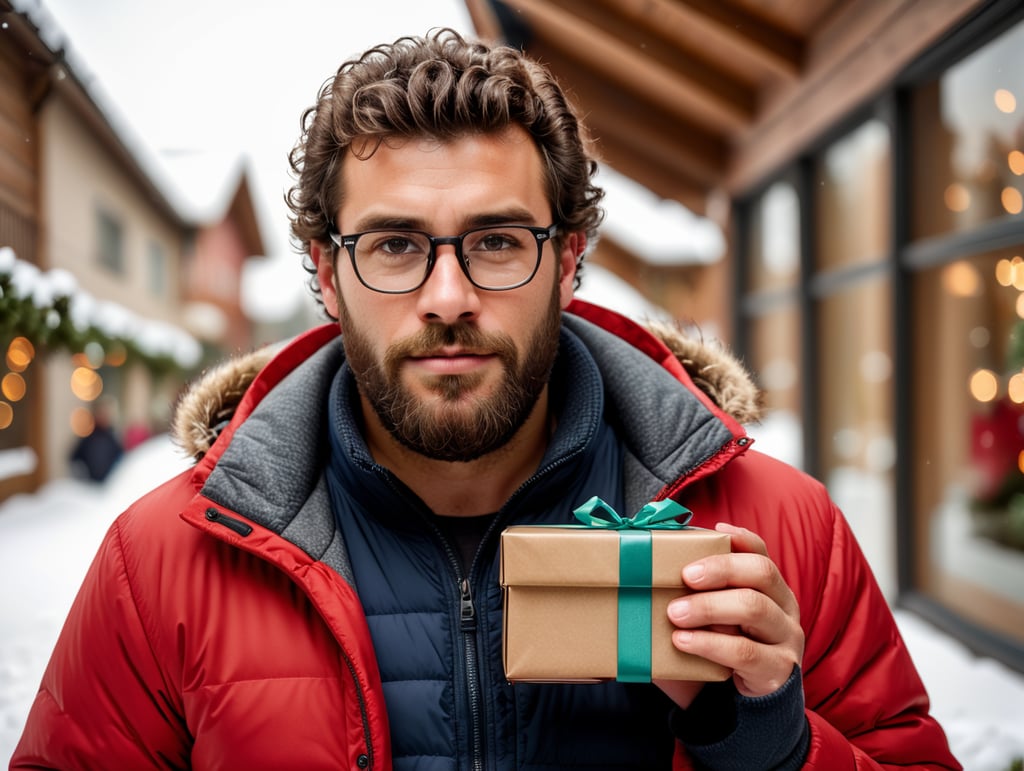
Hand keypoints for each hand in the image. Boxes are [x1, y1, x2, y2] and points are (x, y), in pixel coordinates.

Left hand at [655, 522, 803, 707]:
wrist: (738, 710)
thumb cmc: (715, 652)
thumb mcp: (706, 620)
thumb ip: (689, 596)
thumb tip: (639, 569)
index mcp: (769, 587)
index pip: (761, 552)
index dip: (740, 538)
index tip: (714, 531)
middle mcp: (784, 607)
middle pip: (761, 572)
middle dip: (720, 568)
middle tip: (685, 576)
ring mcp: (786, 638)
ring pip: (755, 608)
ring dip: (709, 606)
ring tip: (674, 613)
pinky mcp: (778, 670)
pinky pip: (745, 652)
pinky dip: (710, 644)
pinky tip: (683, 641)